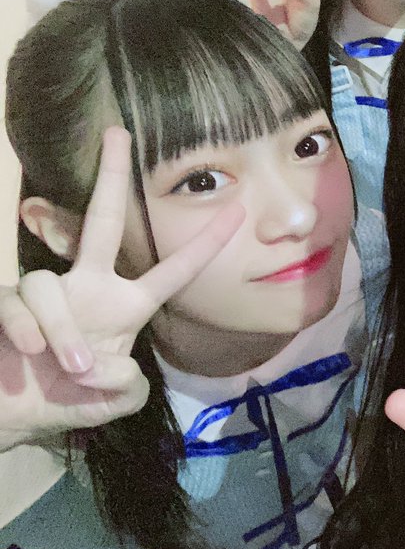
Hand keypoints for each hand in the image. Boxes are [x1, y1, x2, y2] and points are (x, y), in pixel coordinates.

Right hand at [0, 128, 243, 449]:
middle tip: (119, 133)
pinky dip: (29, 330)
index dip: (204, 244)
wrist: (16, 415)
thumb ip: (128, 386)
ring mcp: (46, 294)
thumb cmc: (72, 399)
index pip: (172, 270)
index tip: (238, 210)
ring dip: (61, 326)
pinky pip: (17, 303)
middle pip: (103, 221)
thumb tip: (108, 363)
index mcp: (126, 305)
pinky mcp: (6, 305)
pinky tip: (31, 351)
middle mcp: (88, 287)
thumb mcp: (117, 399)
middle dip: (110, 176)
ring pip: (48, 283)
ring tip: (70, 365)